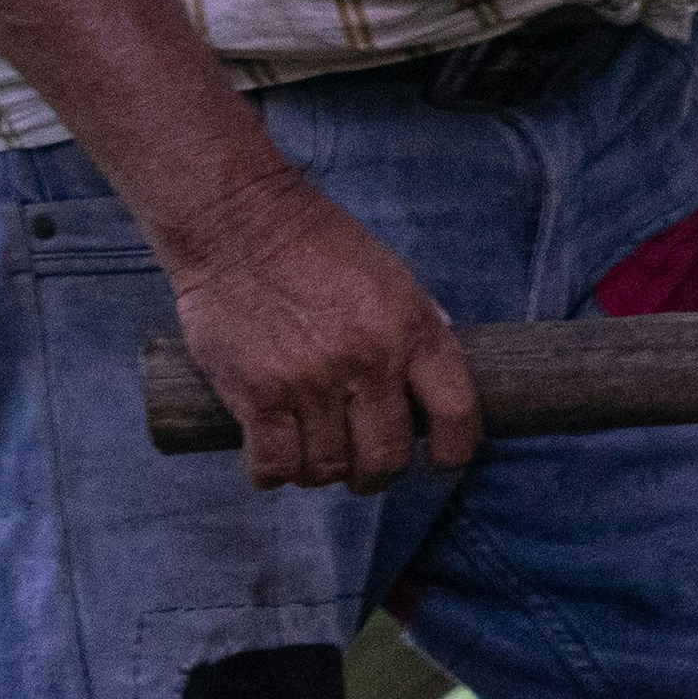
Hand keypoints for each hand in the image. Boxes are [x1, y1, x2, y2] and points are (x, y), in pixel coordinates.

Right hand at [160, 166, 480, 493]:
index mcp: (410, 329)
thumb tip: (434, 384)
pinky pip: (273, 465)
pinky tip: (275, 459)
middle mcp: (366, 360)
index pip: (456, 410)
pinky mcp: (256, 395)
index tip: (441, 462)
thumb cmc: (318, 248)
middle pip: (386, 455)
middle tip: (363, 469)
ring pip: (327, 468)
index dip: (455, 450)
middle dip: (376, 473)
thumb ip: (414, 330)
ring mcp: (310, 382)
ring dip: (322, 473)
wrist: (241, 224)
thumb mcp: (391, 278)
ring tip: (314, 457)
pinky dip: (274, 474)